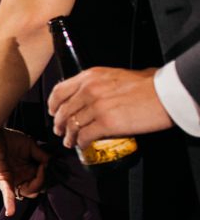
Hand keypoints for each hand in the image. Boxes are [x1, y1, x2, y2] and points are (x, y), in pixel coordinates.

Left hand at [0, 126, 50, 217]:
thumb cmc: (7, 139)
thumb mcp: (30, 145)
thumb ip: (42, 155)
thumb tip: (51, 163)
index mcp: (27, 170)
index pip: (42, 180)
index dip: (48, 175)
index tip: (49, 164)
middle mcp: (20, 177)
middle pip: (37, 189)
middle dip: (44, 181)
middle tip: (45, 168)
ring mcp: (12, 180)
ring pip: (29, 192)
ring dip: (37, 184)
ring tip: (41, 170)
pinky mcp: (3, 180)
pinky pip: (8, 194)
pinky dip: (10, 204)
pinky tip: (10, 213)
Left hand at [49, 66, 172, 148]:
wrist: (166, 93)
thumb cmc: (149, 84)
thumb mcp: (118, 75)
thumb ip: (102, 83)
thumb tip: (97, 91)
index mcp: (90, 76)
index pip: (59, 91)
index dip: (53, 104)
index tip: (53, 112)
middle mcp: (89, 90)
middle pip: (63, 111)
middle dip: (59, 124)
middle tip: (59, 131)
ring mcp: (97, 107)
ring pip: (72, 125)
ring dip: (68, 136)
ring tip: (69, 141)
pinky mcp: (106, 124)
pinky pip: (85, 136)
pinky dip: (80, 142)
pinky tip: (81, 145)